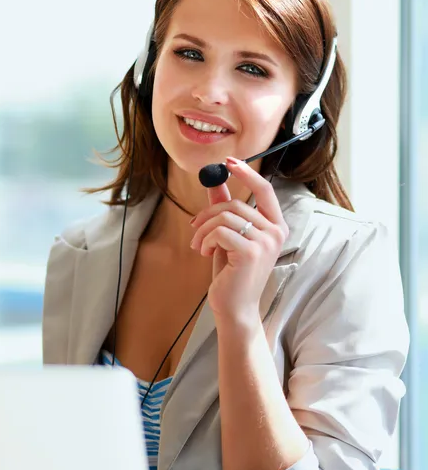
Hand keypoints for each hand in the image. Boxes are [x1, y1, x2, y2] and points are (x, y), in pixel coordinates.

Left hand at [190, 157, 288, 321]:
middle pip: (235, 203)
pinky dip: (205, 240)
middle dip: (207, 214)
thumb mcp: (228, 236)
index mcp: (276, 226)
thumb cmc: (232, 273)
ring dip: (203, 230)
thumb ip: (225, 208)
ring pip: (224, 216)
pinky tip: (204, 253)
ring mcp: (266, 242)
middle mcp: (276, 232)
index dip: (247, 173)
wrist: (235, 308)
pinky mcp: (251, 252)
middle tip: (194, 228)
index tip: (228, 162)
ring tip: (198, 246)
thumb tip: (215, 179)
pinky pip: (219, 231)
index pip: (265, 189)